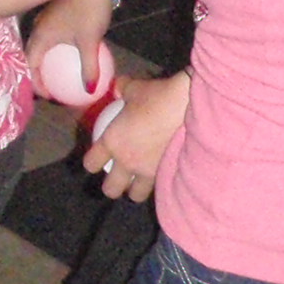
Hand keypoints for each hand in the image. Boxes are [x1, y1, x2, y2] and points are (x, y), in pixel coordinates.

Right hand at [24, 0, 118, 103]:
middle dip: (39, 72)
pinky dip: (57, 48)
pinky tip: (74, 53)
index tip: (49, 95)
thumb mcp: (91, 42)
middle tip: (52, 88)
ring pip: (42, 43)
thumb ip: (90, 67)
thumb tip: (90, 90)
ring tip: (60, 74)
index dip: (36, 82)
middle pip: (33, 54)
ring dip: (47, 59)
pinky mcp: (57, 11)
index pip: (30, 64)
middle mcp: (39, 26)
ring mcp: (47, 17)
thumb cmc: (89, 11)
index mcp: (41, 35)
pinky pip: (52, 35)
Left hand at [83, 71, 189, 201]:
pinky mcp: (169, 176)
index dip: (91, 162)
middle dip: (112, 187)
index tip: (95, 160)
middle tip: (118, 178)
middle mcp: (127, 162)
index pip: (91, 163)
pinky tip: (162, 175)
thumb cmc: (157, 97)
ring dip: (135, 190)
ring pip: (136, 195)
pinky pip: (157, 188)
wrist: (191, 110)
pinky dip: (156, 184)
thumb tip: (118, 88)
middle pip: (111, 189)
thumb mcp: (134, 88)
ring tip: (140, 182)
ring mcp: (148, 173)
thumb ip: (122, 89)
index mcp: (112, 142)